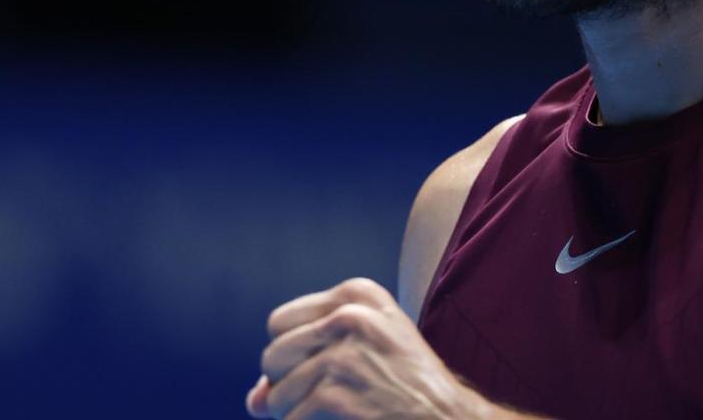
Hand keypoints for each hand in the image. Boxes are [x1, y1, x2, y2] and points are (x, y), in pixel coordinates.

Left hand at [246, 277, 492, 419]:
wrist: (449, 417)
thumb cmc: (405, 385)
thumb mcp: (363, 353)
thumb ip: (304, 363)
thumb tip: (253, 400)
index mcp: (357, 294)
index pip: (279, 322)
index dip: (291, 355)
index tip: (320, 370)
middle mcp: (349, 317)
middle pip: (272, 355)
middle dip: (285, 385)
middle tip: (324, 399)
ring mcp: (343, 356)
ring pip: (276, 393)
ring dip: (294, 414)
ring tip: (333, 414)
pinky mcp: (337, 395)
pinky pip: (291, 418)